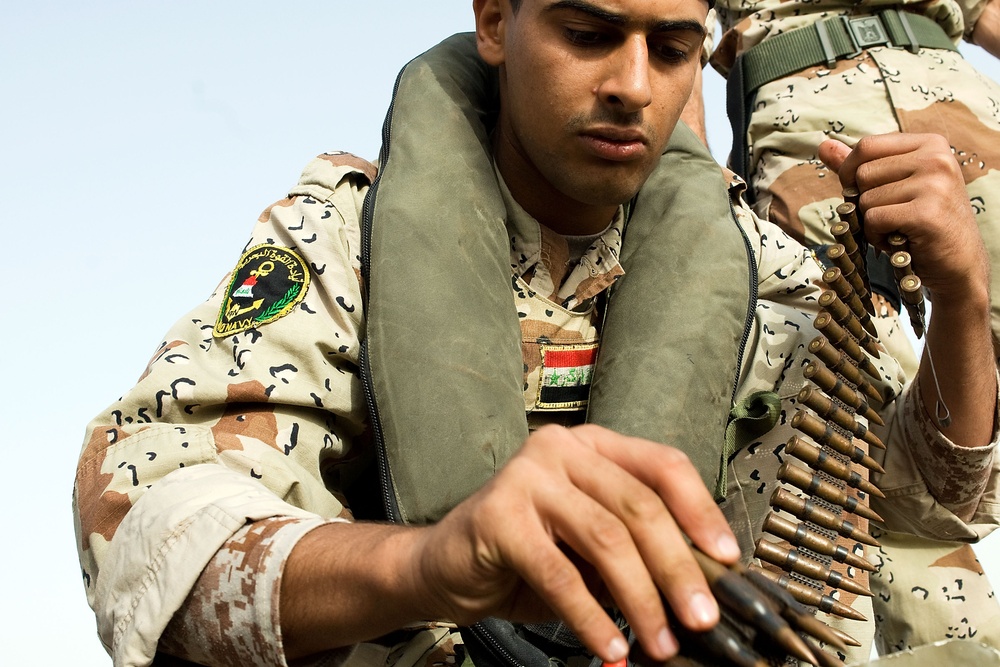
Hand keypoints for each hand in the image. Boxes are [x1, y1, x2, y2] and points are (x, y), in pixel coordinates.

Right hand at [415, 423, 740, 662]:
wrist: (444, 567)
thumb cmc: (526, 557)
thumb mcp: (591, 548)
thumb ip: (637, 551)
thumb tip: (701, 589)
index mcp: (594, 447)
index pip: (663, 465)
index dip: (701, 511)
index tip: (728, 558)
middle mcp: (562, 450)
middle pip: (639, 505)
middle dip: (678, 569)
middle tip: (702, 619)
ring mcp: (527, 476)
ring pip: (605, 537)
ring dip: (641, 599)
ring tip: (659, 643)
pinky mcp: (498, 515)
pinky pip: (559, 572)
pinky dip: (590, 616)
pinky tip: (609, 647)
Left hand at [818, 133, 988, 300]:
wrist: (959, 263)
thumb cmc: (924, 221)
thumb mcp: (897, 184)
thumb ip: (860, 165)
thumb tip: (823, 146)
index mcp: (930, 144)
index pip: (867, 146)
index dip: (851, 172)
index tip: (864, 192)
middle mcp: (936, 158)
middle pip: (863, 174)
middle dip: (865, 201)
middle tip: (892, 216)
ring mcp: (934, 184)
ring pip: (865, 199)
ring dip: (872, 222)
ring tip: (899, 228)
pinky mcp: (926, 213)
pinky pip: (874, 220)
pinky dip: (877, 236)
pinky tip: (899, 240)